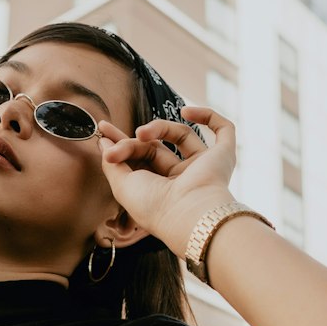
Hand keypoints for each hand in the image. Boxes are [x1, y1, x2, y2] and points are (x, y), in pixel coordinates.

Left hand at [96, 107, 236, 250]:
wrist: (188, 213)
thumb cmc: (154, 207)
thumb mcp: (122, 185)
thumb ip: (112, 163)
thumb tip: (104, 142)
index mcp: (161, 188)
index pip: (141, 158)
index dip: (122, 143)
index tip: (103, 129)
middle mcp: (183, 177)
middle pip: (156, 146)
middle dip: (133, 140)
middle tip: (114, 142)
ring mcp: (204, 166)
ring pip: (181, 134)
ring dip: (158, 127)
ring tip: (142, 133)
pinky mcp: (223, 155)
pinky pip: (223, 129)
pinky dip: (207, 115)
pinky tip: (186, 112)